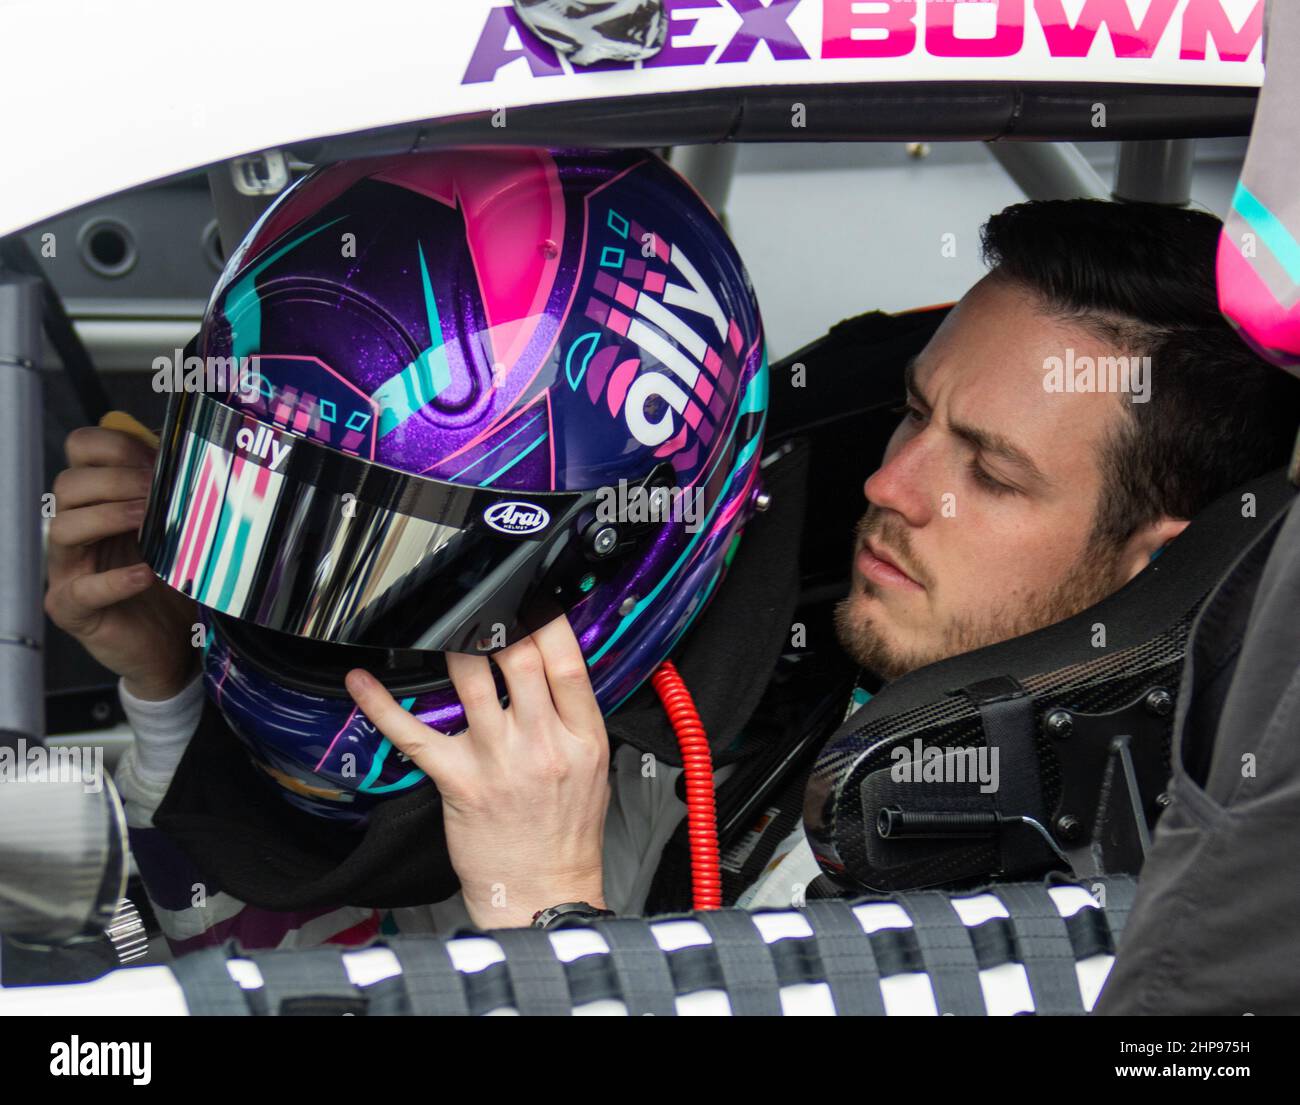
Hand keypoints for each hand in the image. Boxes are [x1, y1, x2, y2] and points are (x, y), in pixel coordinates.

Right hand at [45, 426, 198, 700]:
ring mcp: (68, 569)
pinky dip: (114, 580)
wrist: (177, 642)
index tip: (158, 461)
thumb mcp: (182, 528)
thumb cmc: (176, 578)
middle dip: (117, 480)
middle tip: (159, 491)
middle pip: (68, 484)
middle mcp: (75, 529)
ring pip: (63, 529)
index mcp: (97, 500)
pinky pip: (81, 590)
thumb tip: (198, 453)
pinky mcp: (73, 609)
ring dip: (108, 518)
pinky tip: (145, 575)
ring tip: (148, 521)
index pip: (80, 450)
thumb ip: (180, 492)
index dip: (115, 448)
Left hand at [345, 614, 610, 928]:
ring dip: (451, 645)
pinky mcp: (459, 780)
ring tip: (438, 623)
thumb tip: (552, 663)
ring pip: (469, 680)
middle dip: (499, 621)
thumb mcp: (592, 764)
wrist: (545, 890)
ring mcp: (499, 759)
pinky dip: (383, 705)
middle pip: (519, 659)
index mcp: (582, 735)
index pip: (566, 661)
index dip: (547, 619)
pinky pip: (415, 734)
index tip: (530, 595)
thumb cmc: (566, 831)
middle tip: (483, 600)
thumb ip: (573, 713)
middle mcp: (542, 742)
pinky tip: (364, 680)